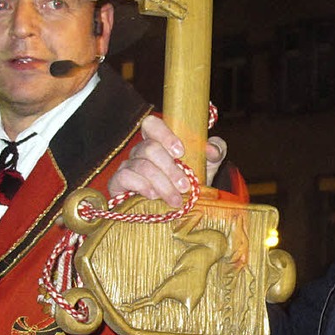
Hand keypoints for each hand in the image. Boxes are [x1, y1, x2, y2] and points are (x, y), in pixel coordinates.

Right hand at [107, 115, 227, 206]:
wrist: (178, 210)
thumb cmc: (190, 181)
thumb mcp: (208, 165)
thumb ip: (216, 150)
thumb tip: (212, 150)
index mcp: (159, 140)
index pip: (151, 124)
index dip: (164, 134)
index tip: (180, 152)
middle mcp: (140, 151)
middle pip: (149, 148)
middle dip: (170, 169)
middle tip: (185, 187)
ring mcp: (128, 166)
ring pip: (141, 166)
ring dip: (162, 184)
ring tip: (176, 200)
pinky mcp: (118, 184)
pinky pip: (125, 177)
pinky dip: (142, 186)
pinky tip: (153, 196)